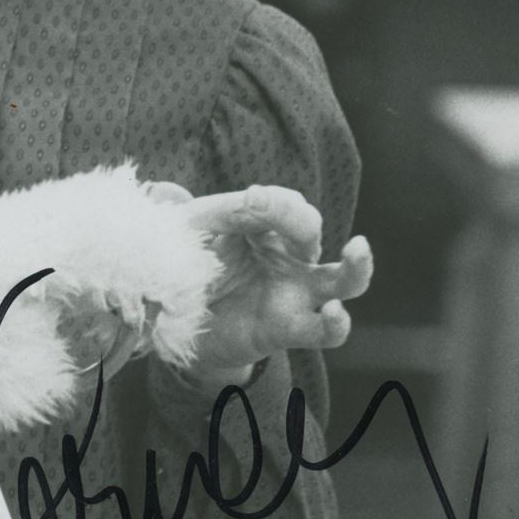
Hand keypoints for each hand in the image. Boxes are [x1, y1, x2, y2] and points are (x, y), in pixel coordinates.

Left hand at [144, 181, 373, 381]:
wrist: (176, 327)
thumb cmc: (187, 270)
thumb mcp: (179, 239)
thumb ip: (176, 214)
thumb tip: (161, 189)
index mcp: (260, 225)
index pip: (281, 202)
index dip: (269, 200)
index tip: (251, 198)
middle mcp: (285, 254)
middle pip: (309, 226)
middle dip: (296, 217)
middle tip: (267, 210)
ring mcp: (294, 292)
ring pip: (343, 277)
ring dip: (357, 265)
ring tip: (357, 250)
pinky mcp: (289, 329)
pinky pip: (324, 329)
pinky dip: (335, 323)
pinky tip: (334, 313)